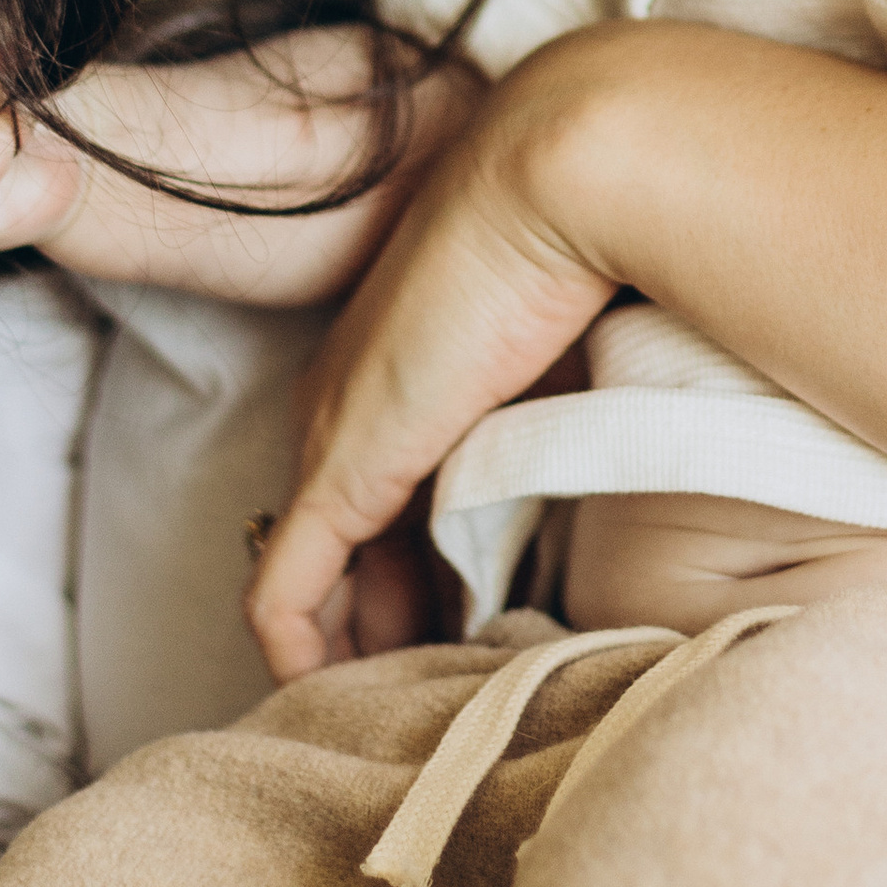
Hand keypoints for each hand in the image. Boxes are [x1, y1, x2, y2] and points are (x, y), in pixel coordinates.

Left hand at [248, 64, 627, 679]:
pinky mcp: (340, 469)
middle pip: (342, 554)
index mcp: (395, 374)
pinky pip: (286, 594)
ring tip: (407, 707)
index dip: (415, 581)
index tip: (470, 632)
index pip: (379, 504)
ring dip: (354, 653)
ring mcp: (335, 439)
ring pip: (313, 583)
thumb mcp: (563, 355)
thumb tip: (601, 474)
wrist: (555, 179)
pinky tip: (334, 693)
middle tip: (441, 687)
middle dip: (387, 628)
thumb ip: (555, 422)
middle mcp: (345, 408)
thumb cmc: (583, 249)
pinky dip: (303, 653)